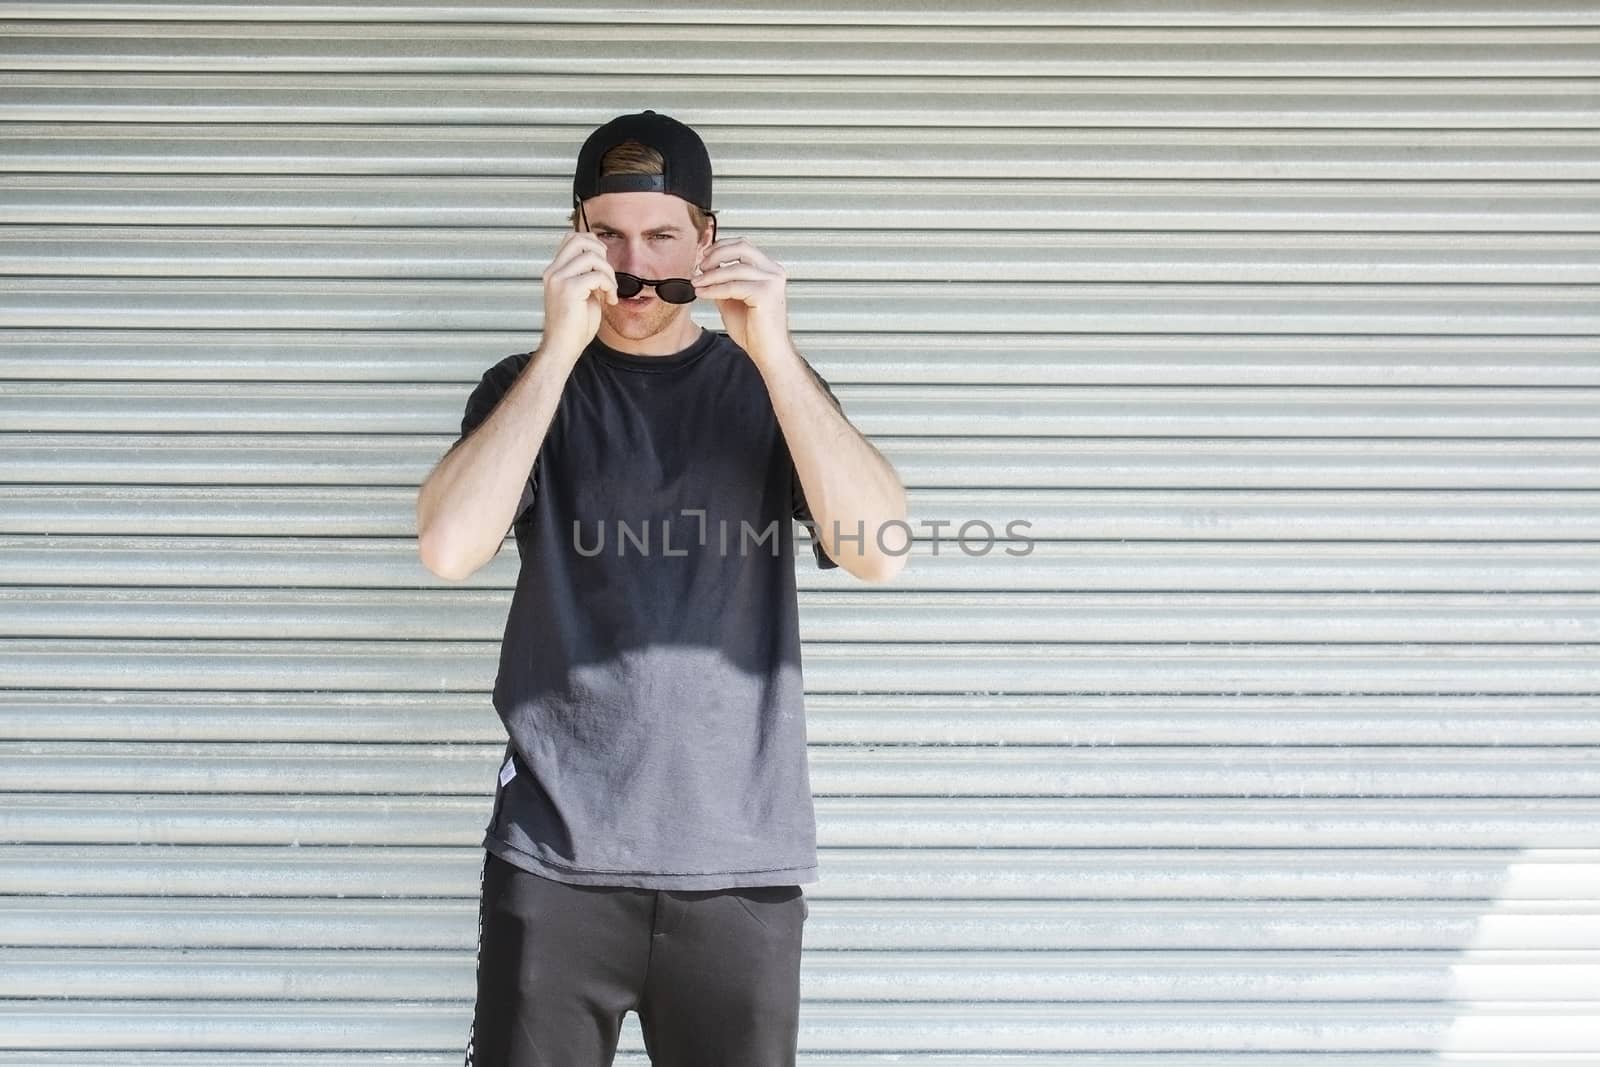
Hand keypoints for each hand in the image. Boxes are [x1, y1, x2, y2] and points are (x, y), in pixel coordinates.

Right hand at [540, 232, 616, 360]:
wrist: (563, 347)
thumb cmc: (573, 326)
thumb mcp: (581, 293)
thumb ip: (586, 275)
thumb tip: (601, 259)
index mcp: (554, 271)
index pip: (571, 239)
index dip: (591, 243)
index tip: (603, 262)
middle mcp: (553, 272)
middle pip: (579, 239)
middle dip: (600, 252)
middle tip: (607, 273)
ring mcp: (559, 279)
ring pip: (592, 257)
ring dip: (609, 273)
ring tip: (610, 291)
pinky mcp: (569, 289)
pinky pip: (598, 276)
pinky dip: (610, 286)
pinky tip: (609, 301)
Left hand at [692, 237, 790, 361]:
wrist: (767, 352)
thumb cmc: (754, 330)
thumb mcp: (732, 299)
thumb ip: (723, 282)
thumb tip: (704, 271)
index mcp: (768, 270)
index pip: (743, 246)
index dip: (721, 247)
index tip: (703, 256)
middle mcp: (773, 272)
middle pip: (741, 247)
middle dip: (716, 255)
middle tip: (700, 267)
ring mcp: (772, 281)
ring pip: (734, 269)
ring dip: (711, 275)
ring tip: (697, 283)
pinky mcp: (766, 294)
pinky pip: (733, 286)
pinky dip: (714, 289)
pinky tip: (703, 293)